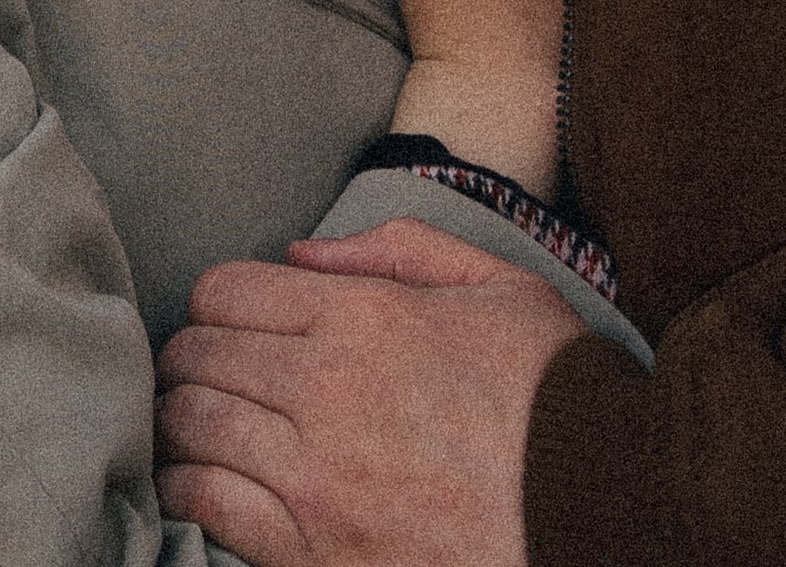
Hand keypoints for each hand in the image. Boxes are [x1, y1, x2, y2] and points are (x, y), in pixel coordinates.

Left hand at [156, 217, 581, 566]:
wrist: (604, 512)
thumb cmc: (556, 401)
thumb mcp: (499, 287)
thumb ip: (402, 250)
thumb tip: (303, 254)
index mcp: (363, 318)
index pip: (225, 291)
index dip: (218, 303)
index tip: (231, 324)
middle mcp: (325, 390)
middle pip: (195, 357)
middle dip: (189, 360)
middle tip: (204, 376)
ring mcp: (314, 479)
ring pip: (189, 430)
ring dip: (181, 424)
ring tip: (197, 429)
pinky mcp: (313, 554)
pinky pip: (209, 509)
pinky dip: (190, 492)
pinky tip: (205, 486)